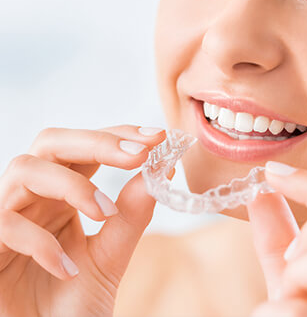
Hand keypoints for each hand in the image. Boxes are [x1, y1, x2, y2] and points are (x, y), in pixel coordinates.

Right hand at [0, 125, 171, 316]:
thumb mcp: (110, 256)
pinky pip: (5, 225)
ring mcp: (7, 217)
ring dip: (71, 185)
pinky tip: (68, 267)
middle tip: (139, 153)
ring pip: (25, 169)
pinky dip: (41, 242)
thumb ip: (131, 215)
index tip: (158, 136)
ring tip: (104, 213)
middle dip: (98, 141)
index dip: (119, 134)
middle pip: (52, 142)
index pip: (87, 147)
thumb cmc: (71, 303)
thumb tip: (162, 170)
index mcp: (63, 193)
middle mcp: (34, 197)